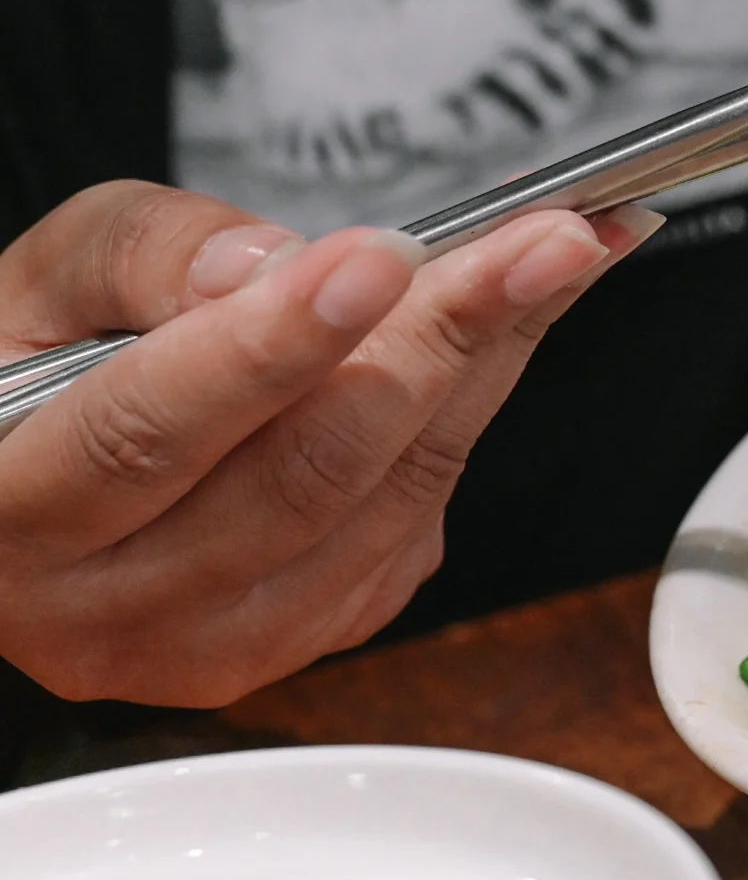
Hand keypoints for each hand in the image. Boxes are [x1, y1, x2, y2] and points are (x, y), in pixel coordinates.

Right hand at [0, 182, 659, 705]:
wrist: (51, 477)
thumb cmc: (39, 366)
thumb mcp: (46, 279)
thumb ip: (140, 257)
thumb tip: (261, 271)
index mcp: (7, 516)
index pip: (147, 432)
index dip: (272, 346)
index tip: (380, 258)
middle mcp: (109, 611)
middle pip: (303, 474)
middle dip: (439, 338)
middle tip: (544, 239)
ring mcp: (222, 641)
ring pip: (389, 499)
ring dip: (491, 363)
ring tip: (560, 255)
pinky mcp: (314, 633)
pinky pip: (421, 518)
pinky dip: (478, 406)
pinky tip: (515, 324)